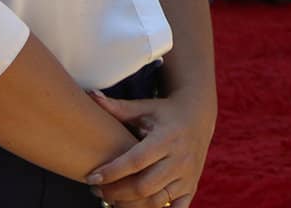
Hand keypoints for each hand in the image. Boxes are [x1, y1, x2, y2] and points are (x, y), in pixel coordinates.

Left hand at [87, 88, 215, 207]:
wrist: (199, 116)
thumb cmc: (165, 112)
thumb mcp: (145, 108)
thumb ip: (118, 107)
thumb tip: (91, 95)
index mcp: (167, 138)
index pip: (136, 161)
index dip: (112, 171)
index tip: (91, 177)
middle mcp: (180, 158)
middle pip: (144, 186)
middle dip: (116, 192)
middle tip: (97, 190)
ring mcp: (187, 175)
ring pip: (156, 201)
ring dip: (130, 205)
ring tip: (111, 199)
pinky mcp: (191, 186)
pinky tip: (137, 207)